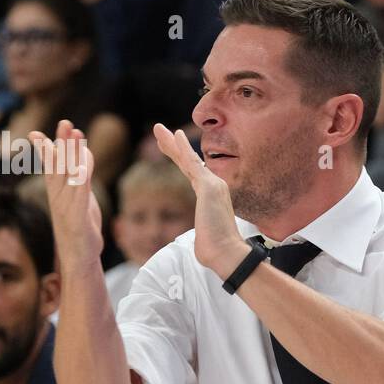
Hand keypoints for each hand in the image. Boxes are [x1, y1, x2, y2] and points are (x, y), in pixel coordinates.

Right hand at [30, 120, 103, 269]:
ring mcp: (67, 207)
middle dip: (62, 143)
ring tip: (77, 135)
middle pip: (59, 165)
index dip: (45, 149)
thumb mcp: (81, 198)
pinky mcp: (78, 218)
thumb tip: (83, 155)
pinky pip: (80, 195)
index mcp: (58, 193)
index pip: (51, 166)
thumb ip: (81, 177)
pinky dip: (81, 180)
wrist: (79, 257)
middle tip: (65, 122)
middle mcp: (60, 197)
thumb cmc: (80, 227)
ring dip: (73, 154)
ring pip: (69, 175)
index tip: (35, 133)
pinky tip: (84, 167)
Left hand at [152, 123, 247, 278]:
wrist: (226, 254)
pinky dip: (183, 148)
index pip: (192, 173)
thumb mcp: (205, 236)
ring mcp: (213, 184)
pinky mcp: (209, 186)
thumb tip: (202, 243)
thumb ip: (203, 233)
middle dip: (173, 146)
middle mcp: (214, 186)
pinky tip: (175, 135)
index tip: (172, 149)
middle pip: (189, 162)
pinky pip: (192, 163)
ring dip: (172, 143)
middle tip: (160, 132)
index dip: (181, 159)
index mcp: (211, 196)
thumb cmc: (215, 250)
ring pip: (187, 159)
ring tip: (158, 129)